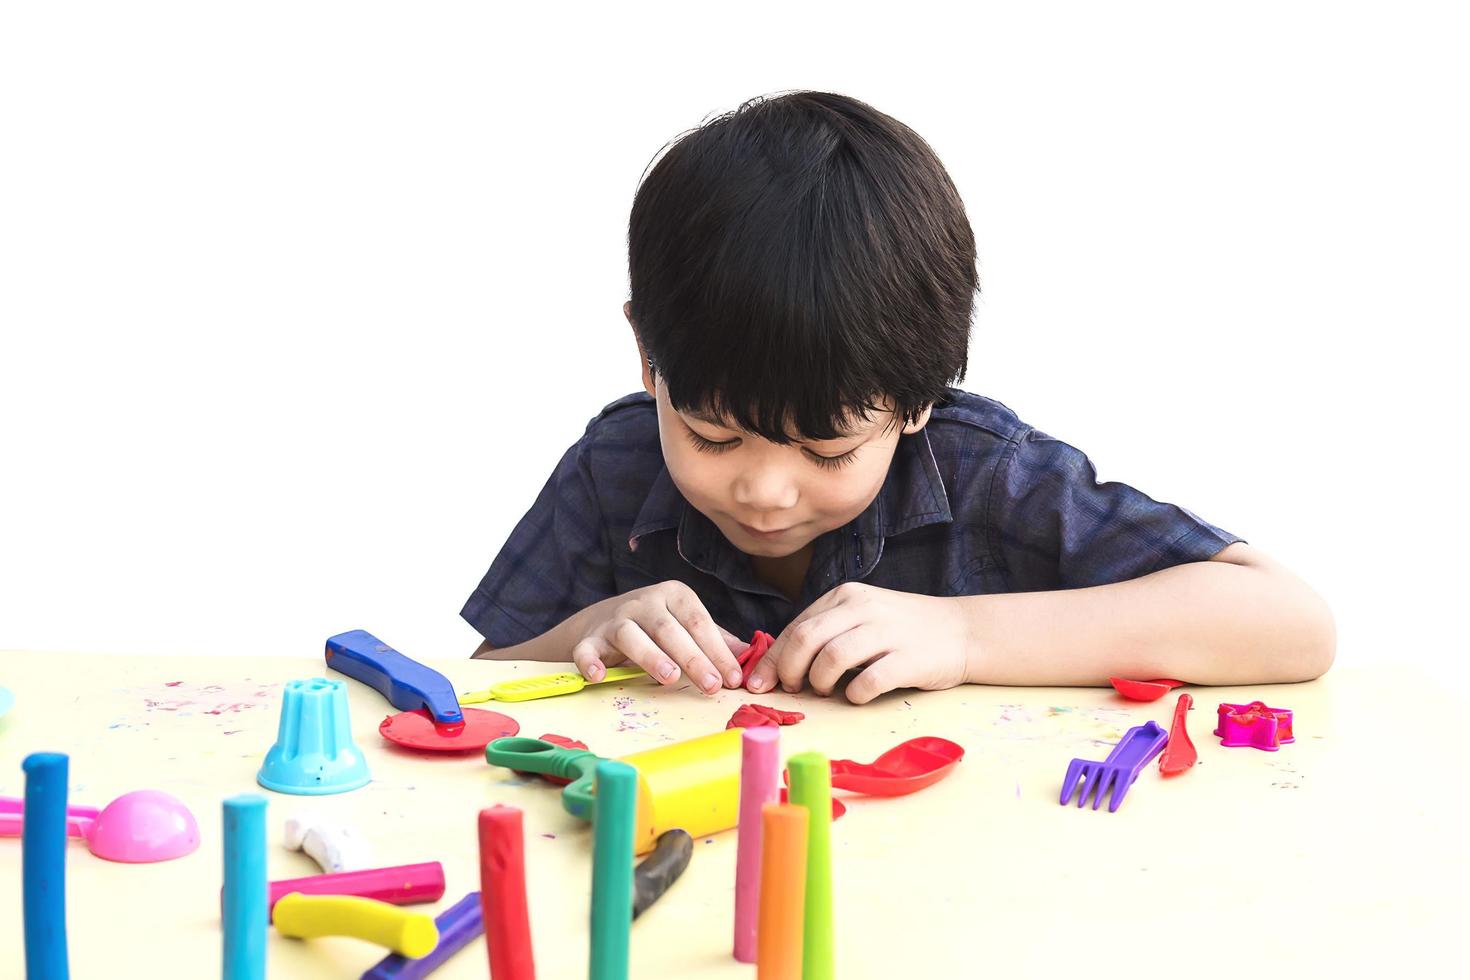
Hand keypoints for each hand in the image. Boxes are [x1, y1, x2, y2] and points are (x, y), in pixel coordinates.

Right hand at [571, 581, 746, 694]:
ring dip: (650, 656)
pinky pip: (587, 649)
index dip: (717, 651)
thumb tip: (750, 656)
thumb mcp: (687, 627)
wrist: (604, 621)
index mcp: (674, 595)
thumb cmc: (658, 628)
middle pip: (669, 629)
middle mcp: (644, 602)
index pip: (699, 622)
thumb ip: (716, 640)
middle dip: (692, 658)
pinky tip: (599, 676)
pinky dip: (591, 661)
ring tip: (669, 678)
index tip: (734, 678)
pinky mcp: (590, 638)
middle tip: (711, 685)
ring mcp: (615, 619)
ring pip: (631, 635)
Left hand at [746, 583, 973, 703]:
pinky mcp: (908, 659)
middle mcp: (863, 608)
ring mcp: (887, 632)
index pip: (796, 627)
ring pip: (831, 659)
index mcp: (845, 596)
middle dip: (789, 671)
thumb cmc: (902, 630)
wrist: (961, 631)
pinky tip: (857, 695)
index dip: (774, 660)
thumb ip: (825, 632)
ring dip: (819, 682)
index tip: (761, 684)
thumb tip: (779, 664)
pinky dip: (854, 694)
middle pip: (806, 640)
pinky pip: (867, 681)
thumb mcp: (861, 617)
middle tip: (794, 690)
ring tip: (827, 691)